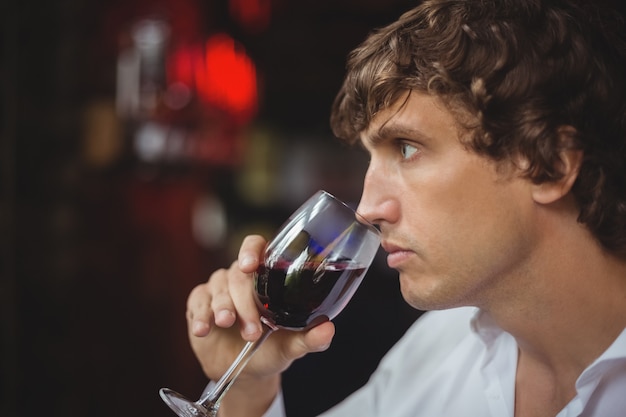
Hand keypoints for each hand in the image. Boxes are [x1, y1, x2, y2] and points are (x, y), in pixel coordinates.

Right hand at [186, 235, 335, 411]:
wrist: (245, 372)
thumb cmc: (271, 349)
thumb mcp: (292, 345)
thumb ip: (310, 337)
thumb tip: (328, 329)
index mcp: (265, 277)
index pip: (256, 248)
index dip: (251, 251)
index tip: (250, 265)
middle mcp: (240, 278)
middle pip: (237, 275)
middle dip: (243, 301)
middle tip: (251, 329)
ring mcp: (218, 289)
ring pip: (217, 287)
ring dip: (222, 307)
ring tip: (226, 324)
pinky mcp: (199, 304)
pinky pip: (197, 302)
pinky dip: (200, 315)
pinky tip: (203, 329)